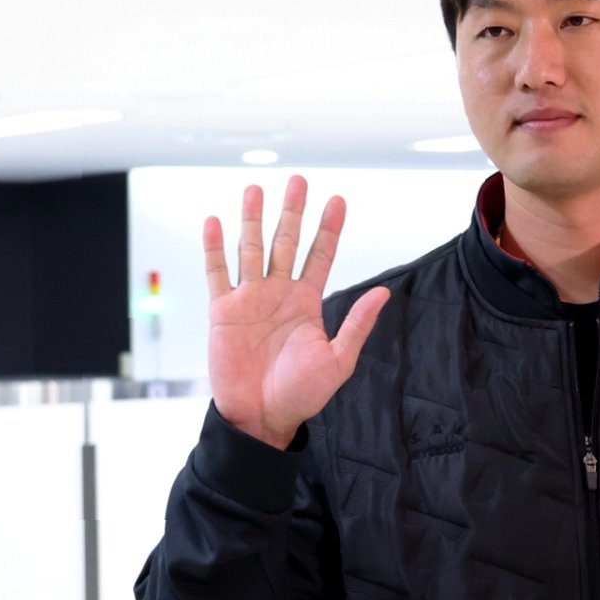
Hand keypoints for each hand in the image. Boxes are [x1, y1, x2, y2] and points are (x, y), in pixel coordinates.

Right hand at [203, 174, 389, 448]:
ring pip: (251, 249)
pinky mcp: (223, 311)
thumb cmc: (300, 395)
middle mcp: (279, 294)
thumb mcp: (338, 360)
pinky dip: (215, 247)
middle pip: (286, 242)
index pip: (320, 255)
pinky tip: (216, 223)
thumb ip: (356, 324)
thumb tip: (384, 292)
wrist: (260, 418)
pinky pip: (217, 272)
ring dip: (253, 219)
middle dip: (292, 212)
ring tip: (255, 189)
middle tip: (298, 181)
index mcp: (307, 302)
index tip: (338, 200)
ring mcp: (250, 299)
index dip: (329, 229)